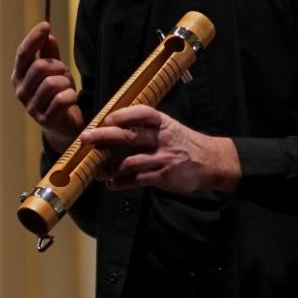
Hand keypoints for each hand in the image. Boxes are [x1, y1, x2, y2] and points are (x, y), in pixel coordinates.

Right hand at [11, 21, 83, 149]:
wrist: (63, 127)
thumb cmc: (57, 95)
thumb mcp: (54, 72)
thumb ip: (49, 55)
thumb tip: (48, 35)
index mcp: (19, 77)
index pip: (23, 54)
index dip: (34, 38)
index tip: (46, 25)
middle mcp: (20, 91)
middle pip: (40, 67)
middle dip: (58, 66)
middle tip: (65, 73)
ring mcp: (31, 107)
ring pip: (52, 83)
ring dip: (66, 82)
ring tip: (68, 88)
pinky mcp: (44, 119)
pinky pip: (61, 99)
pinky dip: (71, 96)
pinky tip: (71, 99)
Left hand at [79, 104, 241, 193]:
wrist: (211, 162)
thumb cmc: (183, 143)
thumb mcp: (169, 128)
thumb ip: (146, 127)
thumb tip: (114, 125)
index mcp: (163, 123)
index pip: (142, 114)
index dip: (123, 115)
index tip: (105, 118)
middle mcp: (162, 139)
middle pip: (130, 135)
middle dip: (104, 136)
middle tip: (86, 138)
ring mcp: (163, 158)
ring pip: (130, 161)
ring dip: (109, 167)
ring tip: (96, 170)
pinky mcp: (164, 176)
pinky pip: (138, 179)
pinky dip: (122, 182)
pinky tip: (111, 184)